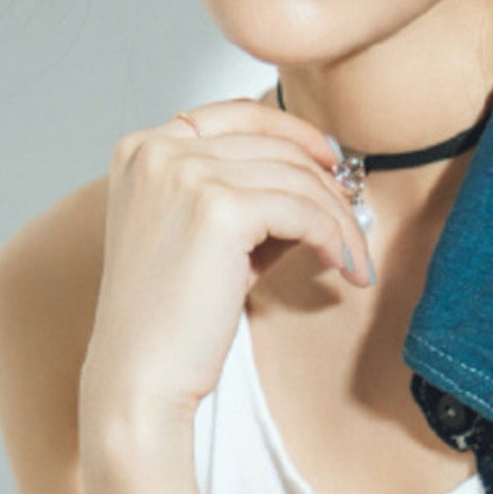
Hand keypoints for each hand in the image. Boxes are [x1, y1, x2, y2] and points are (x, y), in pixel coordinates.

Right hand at [79, 98, 371, 444]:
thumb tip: (321, 175)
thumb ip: (247, 193)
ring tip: (353, 258)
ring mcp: (185, 174)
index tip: (331, 160)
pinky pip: (303, 211)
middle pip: (274, 145)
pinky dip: (335, 237)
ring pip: (297, 177)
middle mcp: (157, 150)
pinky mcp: (218, 208)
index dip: (293, 131)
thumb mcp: (203, 235)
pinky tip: (343, 265)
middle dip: (326, 186)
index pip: (236, 114)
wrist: (139, 379)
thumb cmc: (169, 318)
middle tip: (353, 226)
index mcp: (142, 148)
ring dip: (339, 219)